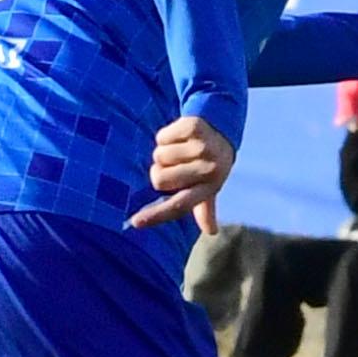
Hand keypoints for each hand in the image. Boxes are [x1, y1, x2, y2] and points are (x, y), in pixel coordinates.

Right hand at [132, 113, 234, 233]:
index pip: (179, 206)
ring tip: (180, 148)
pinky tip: (180, 135)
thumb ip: (205, 208)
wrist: (222, 125)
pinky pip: (162, 137)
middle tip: (174, 164)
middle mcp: (209, 169)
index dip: (156, 215)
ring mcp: (202, 147)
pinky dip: (165, 135)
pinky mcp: (194, 127)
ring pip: (159, 156)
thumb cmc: (210, 161)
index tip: (135, 222)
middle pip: (160, 179)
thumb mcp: (210, 183)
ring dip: (164, 151)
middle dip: (159, 171)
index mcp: (210, 187)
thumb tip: (211, 231)